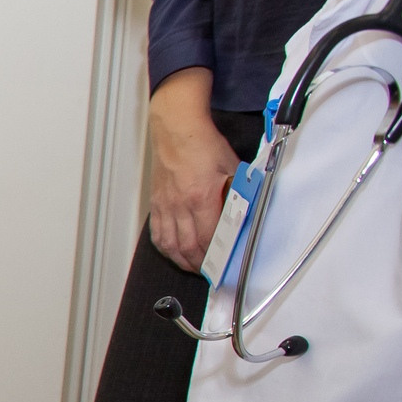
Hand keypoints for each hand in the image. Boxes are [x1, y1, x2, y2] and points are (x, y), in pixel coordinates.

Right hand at [147, 69, 236, 273]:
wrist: (177, 129)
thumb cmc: (203, 144)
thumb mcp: (233, 168)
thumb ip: (239, 192)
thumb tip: (245, 213)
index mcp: (200, 197)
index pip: (207, 237)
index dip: (215, 256)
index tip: (223, 265)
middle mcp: (179, 205)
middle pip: (187, 247)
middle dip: (200, 264)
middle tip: (210, 271)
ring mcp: (165, 205)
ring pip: (170, 244)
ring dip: (181, 260)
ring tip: (192, 266)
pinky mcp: (156, 203)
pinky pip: (157, 233)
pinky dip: (165, 247)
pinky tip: (173, 252)